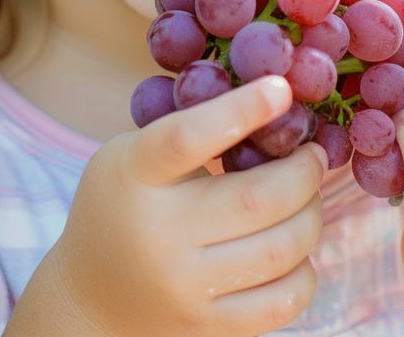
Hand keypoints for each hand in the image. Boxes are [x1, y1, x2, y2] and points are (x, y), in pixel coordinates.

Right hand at [6, 76, 326, 336]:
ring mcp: (182, 286)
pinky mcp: (206, 324)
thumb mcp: (134, 158)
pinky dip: (304, 271)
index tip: (282, 89)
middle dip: (305, 172)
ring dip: (311, 216)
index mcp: (133, 176)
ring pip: (280, 249)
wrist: (89, 299)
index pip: (186, 138)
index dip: (241, 110)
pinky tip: (295, 250)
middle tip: (314, 156)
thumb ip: (192, 133)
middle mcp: (156, 234)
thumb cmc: (126, 205)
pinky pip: (282, 302)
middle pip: (257, 200)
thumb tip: (281, 104)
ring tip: (308, 199)